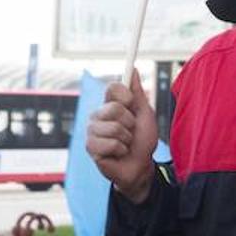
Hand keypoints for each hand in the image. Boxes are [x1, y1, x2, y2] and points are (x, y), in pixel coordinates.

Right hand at [86, 71, 157, 202]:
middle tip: (130, 131)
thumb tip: (134, 69)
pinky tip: (118, 153)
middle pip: (114, 108)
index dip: (125, 95)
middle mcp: (98, 115)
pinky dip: (121, 150)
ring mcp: (92, 131)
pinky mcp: (91, 147)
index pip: (112, 88)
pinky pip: (111, 143)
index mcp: (110, 104)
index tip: (132, 104)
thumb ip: (138, 93)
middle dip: (129, 122)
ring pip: (114, 128)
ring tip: (125, 144)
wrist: (141, 166)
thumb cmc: (143, 140)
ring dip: (127, 139)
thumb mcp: (145, 114)